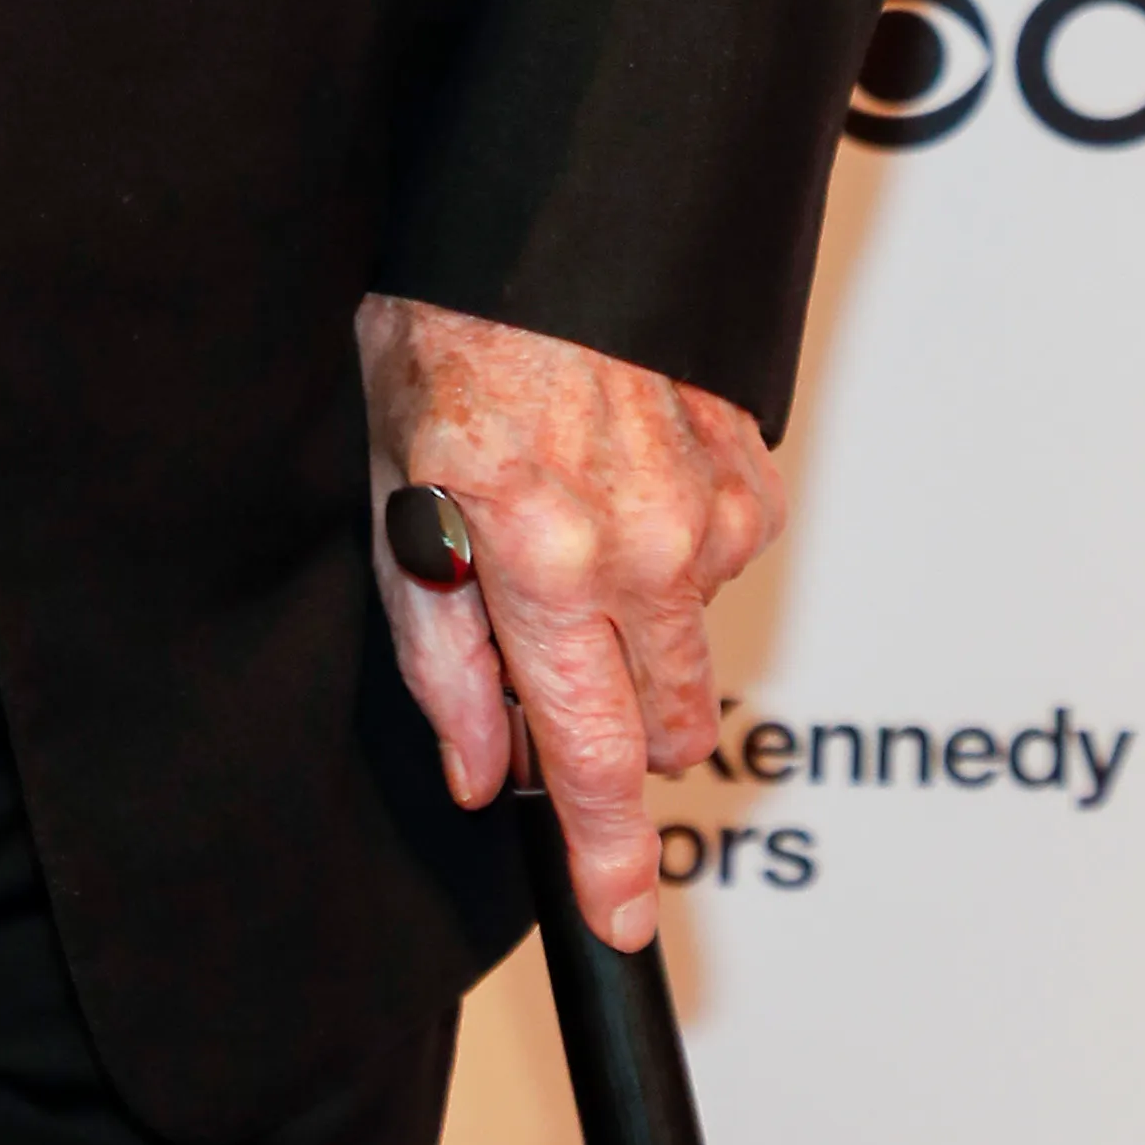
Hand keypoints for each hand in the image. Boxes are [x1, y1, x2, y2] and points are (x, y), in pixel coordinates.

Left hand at [355, 289, 784, 952]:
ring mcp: (709, 504)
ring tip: (570, 549)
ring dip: (639, 641)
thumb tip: (481, 767)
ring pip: (691, 648)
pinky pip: (724, 564)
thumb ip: (442, 651)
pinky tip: (621, 495)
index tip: (619, 922)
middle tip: (561, 688)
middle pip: (665, 726)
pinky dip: (676, 562)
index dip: (610, 857)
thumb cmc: (446, 339)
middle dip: (619, 743)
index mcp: (543, 559)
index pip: (595, 758)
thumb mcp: (396, 497)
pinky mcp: (748, 466)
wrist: (537, 222)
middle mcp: (643, 543)